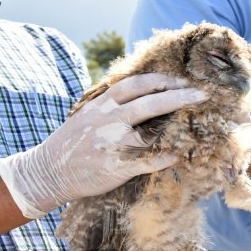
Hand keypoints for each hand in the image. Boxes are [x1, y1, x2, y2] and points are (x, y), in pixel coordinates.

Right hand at [0, 74, 209, 218]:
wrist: (48, 172)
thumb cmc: (75, 142)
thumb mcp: (89, 114)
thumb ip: (113, 104)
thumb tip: (144, 91)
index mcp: (102, 105)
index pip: (134, 85)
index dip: (160, 80)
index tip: (181, 79)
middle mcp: (107, 121)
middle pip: (148, 104)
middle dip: (178, 96)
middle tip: (202, 94)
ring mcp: (112, 144)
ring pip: (149, 132)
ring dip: (175, 127)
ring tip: (197, 123)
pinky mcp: (116, 166)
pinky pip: (145, 161)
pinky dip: (163, 158)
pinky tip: (178, 155)